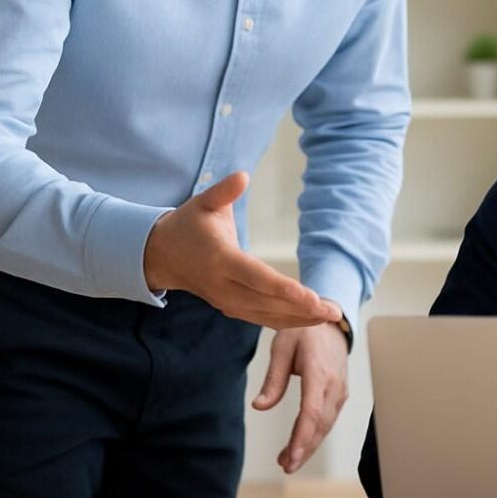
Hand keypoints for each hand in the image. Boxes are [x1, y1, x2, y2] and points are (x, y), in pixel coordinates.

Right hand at [143, 171, 340, 329]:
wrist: (161, 256)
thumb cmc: (188, 224)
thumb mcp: (203, 202)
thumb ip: (224, 191)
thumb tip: (243, 176)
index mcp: (220, 260)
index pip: (257, 278)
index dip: (286, 290)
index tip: (312, 297)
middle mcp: (223, 286)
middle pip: (267, 302)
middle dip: (302, 309)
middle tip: (335, 312)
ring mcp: (226, 301)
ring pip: (266, 315)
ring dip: (299, 319)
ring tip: (330, 316)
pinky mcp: (230, 308)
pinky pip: (261, 318)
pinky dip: (285, 321)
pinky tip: (310, 320)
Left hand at [252, 319, 349, 473]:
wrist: (330, 323)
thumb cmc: (304, 332)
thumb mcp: (281, 347)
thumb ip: (272, 379)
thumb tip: (260, 406)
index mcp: (319, 372)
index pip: (312, 411)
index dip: (302, 437)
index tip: (291, 456)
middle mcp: (334, 384)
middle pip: (320, 424)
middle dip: (304, 448)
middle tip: (285, 466)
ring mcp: (340, 389)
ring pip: (326, 425)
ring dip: (309, 445)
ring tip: (288, 461)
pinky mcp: (340, 394)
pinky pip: (329, 418)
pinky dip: (315, 434)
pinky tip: (301, 444)